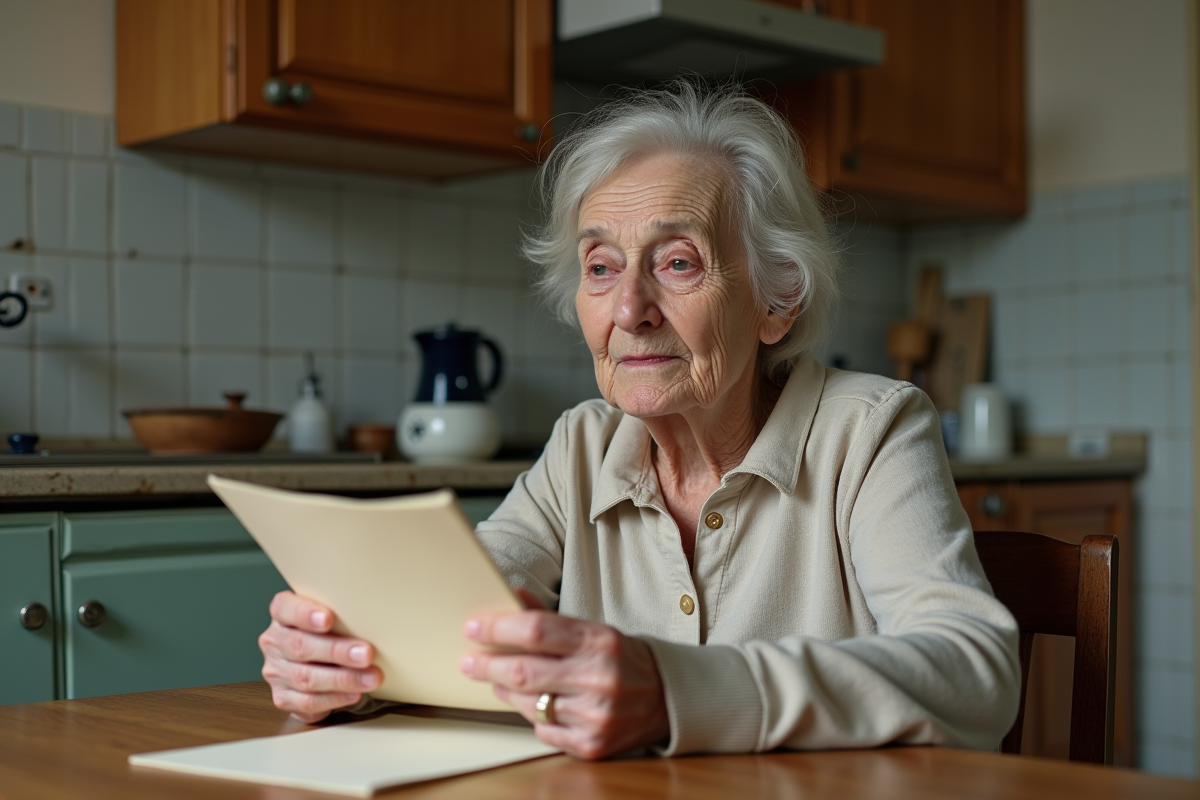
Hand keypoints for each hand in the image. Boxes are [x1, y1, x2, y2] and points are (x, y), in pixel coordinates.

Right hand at [259, 590, 382, 722]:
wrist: (318, 664)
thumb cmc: (330, 632)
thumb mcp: (334, 615)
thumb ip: (342, 614)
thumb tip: (379, 618)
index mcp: (282, 614)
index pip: (285, 608)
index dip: (305, 614)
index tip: (328, 619)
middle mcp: (275, 641)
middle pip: (300, 646)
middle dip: (337, 651)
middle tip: (366, 654)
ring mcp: (276, 671)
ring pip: (306, 678)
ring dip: (343, 679)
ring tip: (370, 678)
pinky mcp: (283, 698)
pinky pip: (308, 702)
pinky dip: (334, 699)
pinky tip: (354, 694)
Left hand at [459, 603, 669, 759]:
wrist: (666, 699)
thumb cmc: (622, 659)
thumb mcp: (594, 630)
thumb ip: (550, 618)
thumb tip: (511, 595)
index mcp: (599, 640)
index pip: (536, 630)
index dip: (497, 628)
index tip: (473, 627)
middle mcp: (599, 677)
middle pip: (523, 671)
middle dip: (487, 665)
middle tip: (469, 661)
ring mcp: (596, 715)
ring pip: (528, 704)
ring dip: (506, 691)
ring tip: (500, 681)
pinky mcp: (592, 745)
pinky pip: (543, 730)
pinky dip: (533, 716)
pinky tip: (536, 705)